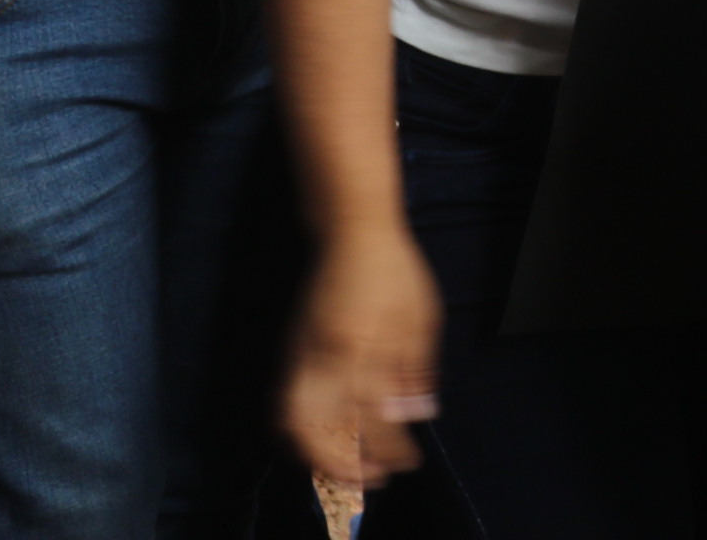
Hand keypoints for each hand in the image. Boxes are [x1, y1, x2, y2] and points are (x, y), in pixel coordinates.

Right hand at [282, 223, 440, 487]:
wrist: (350, 232)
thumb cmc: (395, 271)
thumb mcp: (423, 317)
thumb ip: (417, 369)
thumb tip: (417, 415)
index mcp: (368, 345)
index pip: (376, 415)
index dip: (391, 448)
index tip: (407, 462)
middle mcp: (330, 354)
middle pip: (325, 429)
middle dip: (345, 463)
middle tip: (371, 476)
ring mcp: (302, 353)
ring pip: (295, 422)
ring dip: (316, 454)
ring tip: (344, 467)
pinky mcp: (289, 349)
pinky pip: (284, 402)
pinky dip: (298, 432)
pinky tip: (321, 439)